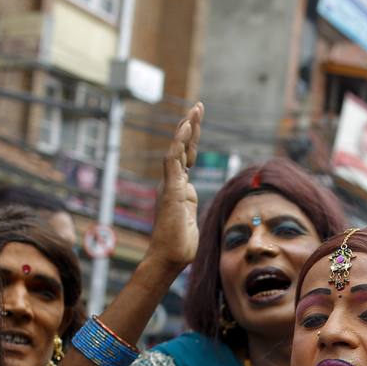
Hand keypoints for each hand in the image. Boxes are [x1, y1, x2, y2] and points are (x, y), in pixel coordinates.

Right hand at [149, 102, 202, 270]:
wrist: (169, 257)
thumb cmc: (180, 245)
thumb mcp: (191, 219)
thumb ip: (191, 204)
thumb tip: (191, 198)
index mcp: (179, 188)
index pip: (186, 158)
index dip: (192, 141)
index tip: (196, 123)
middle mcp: (173, 183)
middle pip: (182, 149)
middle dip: (190, 127)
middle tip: (197, 107)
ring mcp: (170, 185)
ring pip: (177, 150)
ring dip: (186, 129)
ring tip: (195, 110)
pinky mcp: (170, 190)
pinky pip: (173, 160)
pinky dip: (179, 142)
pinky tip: (185, 127)